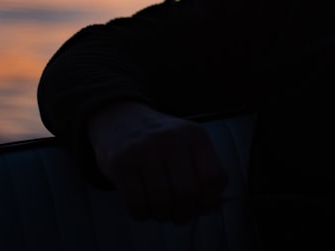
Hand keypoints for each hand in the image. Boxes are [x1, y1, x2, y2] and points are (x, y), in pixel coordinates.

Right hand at [87, 101, 229, 222]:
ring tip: (160, 210)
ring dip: (162, 215)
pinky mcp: (121, 162)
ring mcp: (145, 149)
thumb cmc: (160, 141)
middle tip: (178, 214)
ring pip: (162, 201)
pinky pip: (136, 203)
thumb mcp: (189, 146)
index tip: (201, 207)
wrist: (120, 119)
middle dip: (184, 213)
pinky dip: (142, 214)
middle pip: (188, 193)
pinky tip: (142, 206)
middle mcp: (172, 139)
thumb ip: (204, 172)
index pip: (214, 176)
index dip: (209, 201)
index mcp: (195, 136)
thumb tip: (213, 207)